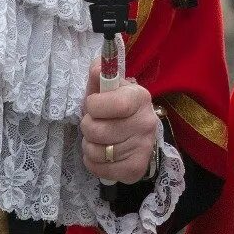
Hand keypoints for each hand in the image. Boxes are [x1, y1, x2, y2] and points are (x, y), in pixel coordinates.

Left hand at [80, 58, 160, 184]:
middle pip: (97, 131)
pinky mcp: (136, 169)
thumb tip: (98, 64)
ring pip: (96, 152)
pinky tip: (103, 155)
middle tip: (95, 125)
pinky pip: (99, 169)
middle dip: (87, 127)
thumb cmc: (118, 109)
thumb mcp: (109, 89)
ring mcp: (143, 147)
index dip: (94, 106)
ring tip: (99, 140)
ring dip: (89, 146)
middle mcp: (146, 123)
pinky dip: (93, 163)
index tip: (94, 105)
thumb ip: (100, 76)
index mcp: (140, 98)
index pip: (114, 104)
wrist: (140, 135)